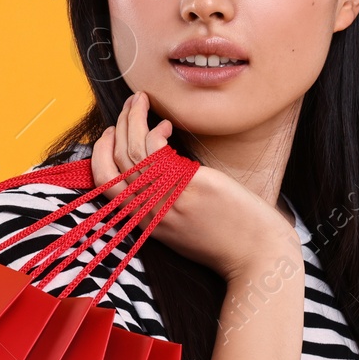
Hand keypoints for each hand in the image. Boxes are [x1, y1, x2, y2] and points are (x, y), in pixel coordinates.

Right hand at [92, 92, 298, 282]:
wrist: (257, 257)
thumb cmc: (226, 239)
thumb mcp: (182, 227)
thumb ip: (163, 204)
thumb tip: (157, 170)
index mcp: (144, 221)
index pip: (104, 182)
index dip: (101, 152)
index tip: (113, 132)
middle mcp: (149, 210)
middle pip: (116, 161)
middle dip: (118, 126)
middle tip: (131, 105)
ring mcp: (168, 198)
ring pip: (133, 150)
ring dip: (134, 118)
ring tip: (143, 101)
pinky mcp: (189, 186)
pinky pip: (156, 150)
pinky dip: (156, 130)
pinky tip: (169, 125)